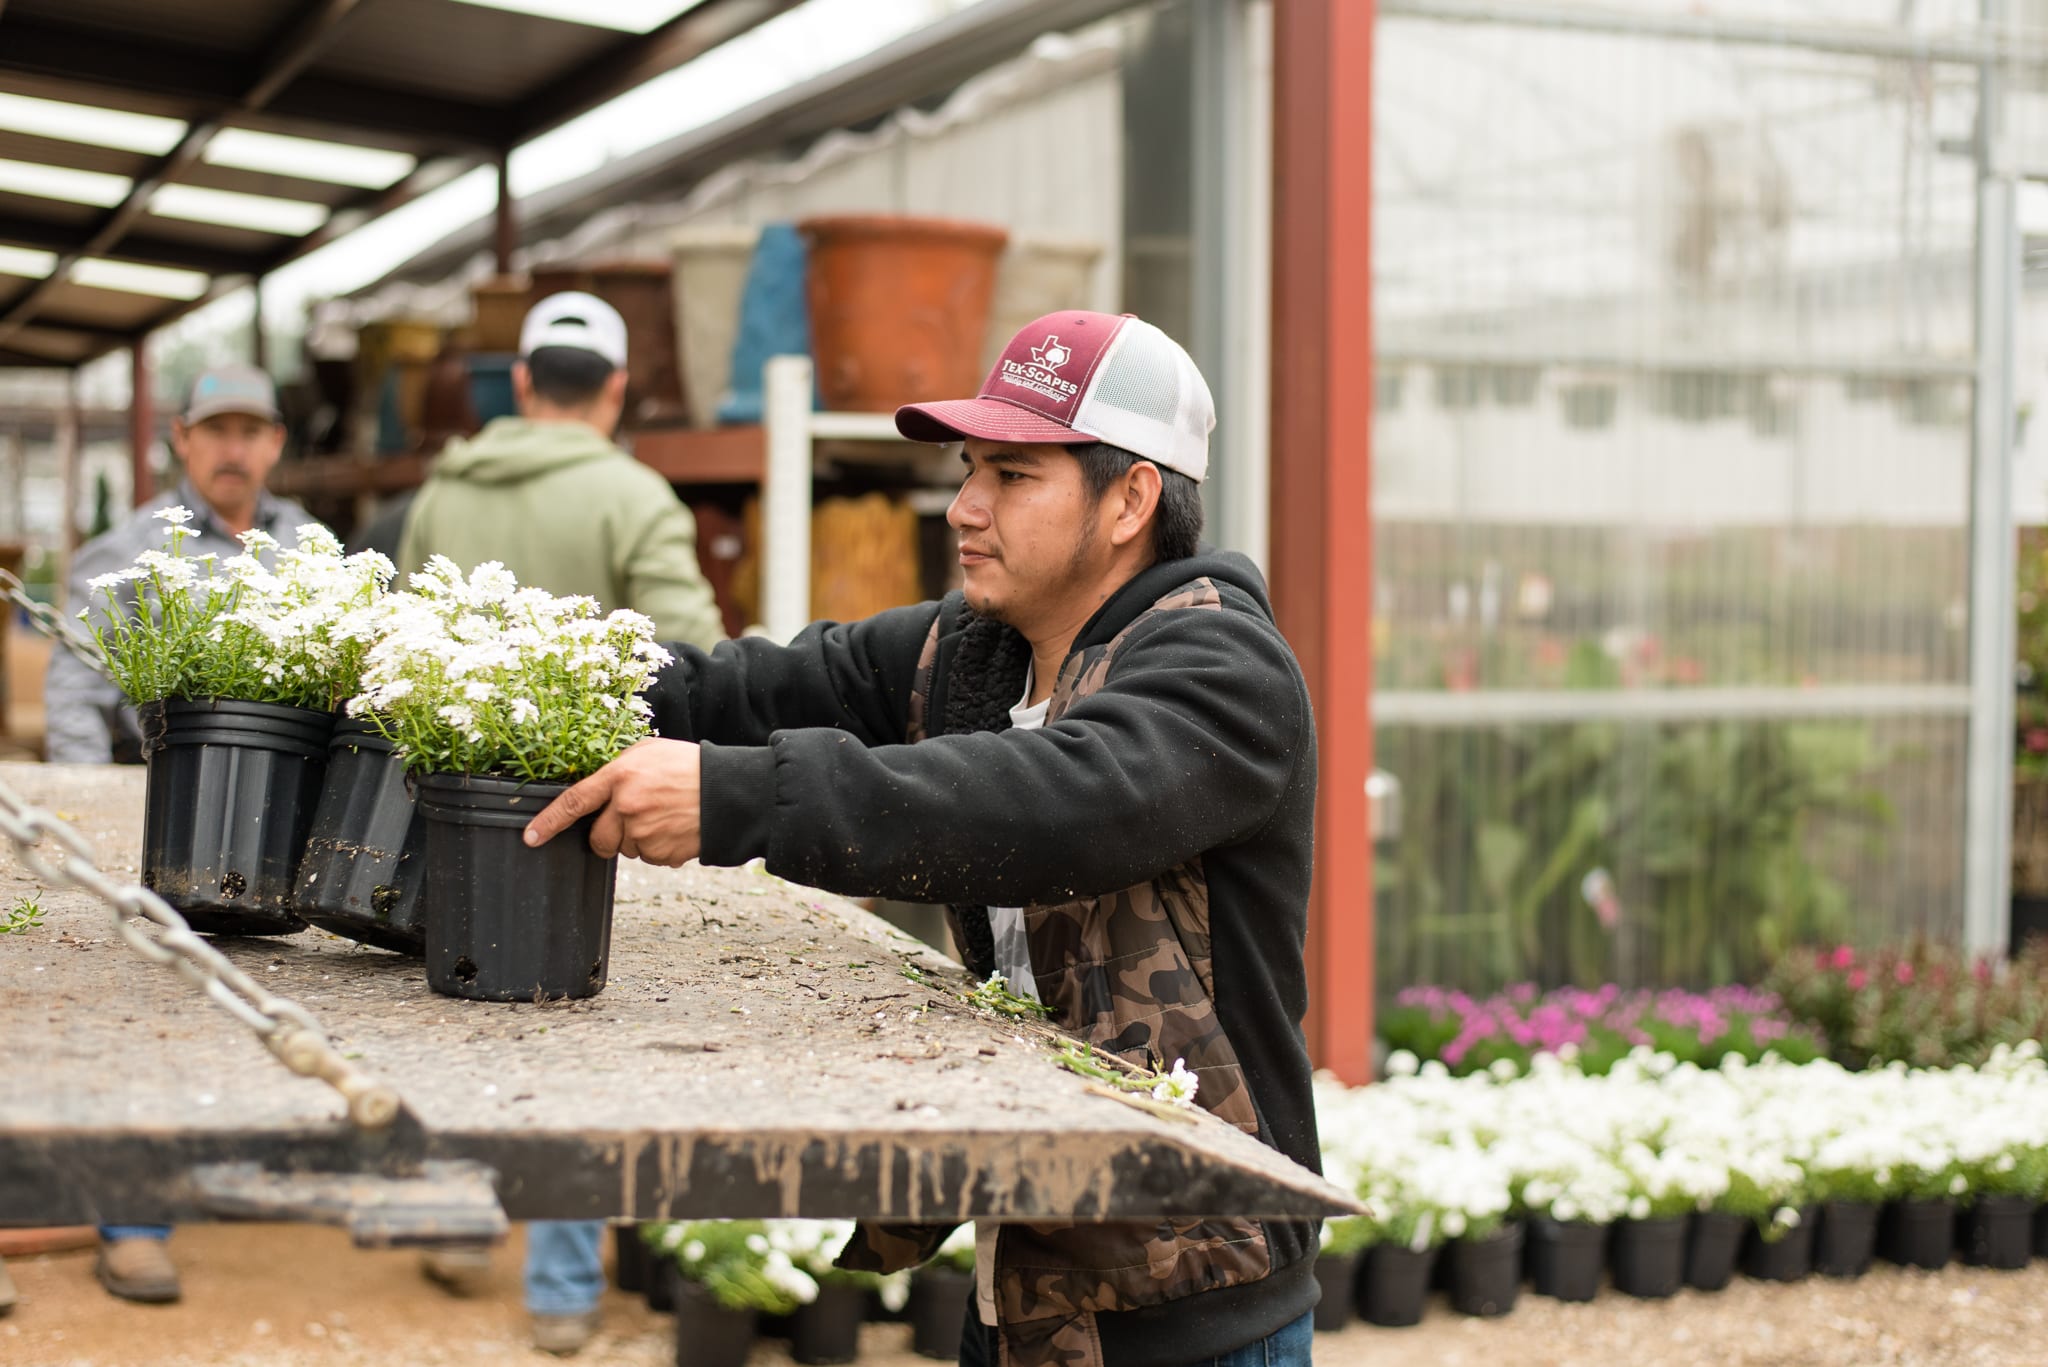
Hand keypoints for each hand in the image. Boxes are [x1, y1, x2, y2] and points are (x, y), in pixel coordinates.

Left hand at [523, 738, 702, 865]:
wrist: (730, 791)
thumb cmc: (690, 766)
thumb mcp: (650, 752)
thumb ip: (619, 769)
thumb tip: (598, 790)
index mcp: (620, 777)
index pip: (573, 802)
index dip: (548, 822)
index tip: (532, 837)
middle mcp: (627, 807)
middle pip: (598, 838)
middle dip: (607, 836)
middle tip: (632, 820)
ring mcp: (644, 833)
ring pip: (625, 848)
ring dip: (638, 838)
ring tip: (666, 816)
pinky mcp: (662, 853)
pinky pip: (649, 858)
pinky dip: (659, 847)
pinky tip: (676, 828)